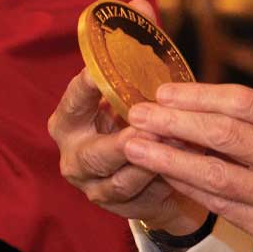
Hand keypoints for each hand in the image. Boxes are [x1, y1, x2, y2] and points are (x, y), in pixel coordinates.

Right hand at [49, 68, 206, 234]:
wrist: (145, 171)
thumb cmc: (135, 124)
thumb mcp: (129, 102)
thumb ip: (133, 83)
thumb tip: (155, 45)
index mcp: (69, 122)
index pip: (74, 102)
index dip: (87, 88)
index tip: (104, 73)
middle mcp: (74, 156)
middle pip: (93, 154)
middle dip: (125, 144)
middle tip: (152, 130)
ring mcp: (92, 185)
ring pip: (120, 180)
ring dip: (151, 163)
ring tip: (178, 144)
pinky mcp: (115, 206)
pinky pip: (140, 196)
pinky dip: (161, 179)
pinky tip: (183, 164)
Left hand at [125, 84, 252, 251]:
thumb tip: (214, 109)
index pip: (246, 102)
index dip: (199, 94)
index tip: (165, 90)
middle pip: (224, 132)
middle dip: (174, 120)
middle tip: (138, 112)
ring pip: (214, 172)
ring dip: (168, 156)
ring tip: (135, 144)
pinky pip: (220, 204)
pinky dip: (188, 187)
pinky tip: (165, 175)